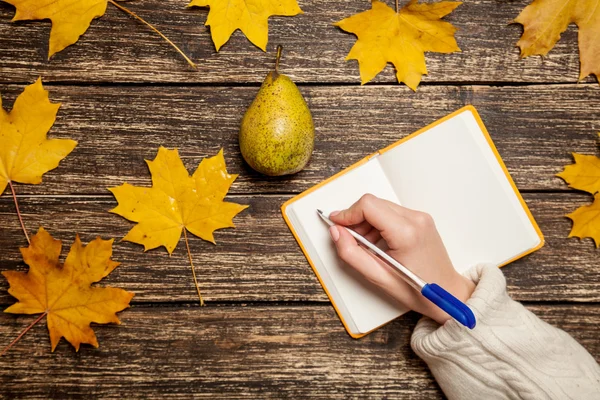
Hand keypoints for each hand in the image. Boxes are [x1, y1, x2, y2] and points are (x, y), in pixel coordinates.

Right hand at [328, 194, 474, 324]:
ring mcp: (421, 217)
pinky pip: (392, 213)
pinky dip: (378, 223)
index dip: (347, 213)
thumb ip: (351, 253)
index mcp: (406, 233)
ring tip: (365, 245)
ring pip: (381, 206)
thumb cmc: (417, 290)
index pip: (368, 206)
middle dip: (356, 218)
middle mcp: (416, 219)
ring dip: (366, 222)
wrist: (447, 293)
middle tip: (348, 238)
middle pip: (373, 203)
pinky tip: (377, 242)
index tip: (336, 224)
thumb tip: (336, 232)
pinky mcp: (421, 220)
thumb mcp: (378, 277)